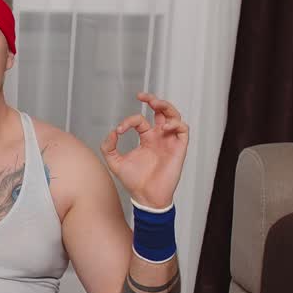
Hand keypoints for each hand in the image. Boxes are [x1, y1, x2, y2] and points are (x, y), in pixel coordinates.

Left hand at [99, 92, 189, 209]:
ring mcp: (170, 141)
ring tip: (155, 104)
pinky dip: (176, 123)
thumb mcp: (115, 162)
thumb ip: (109, 147)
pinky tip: (165, 126)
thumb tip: (112, 132)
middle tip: (142, 96)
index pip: (140, 120)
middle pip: (162, 111)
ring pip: (174, 116)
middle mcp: (159, 137)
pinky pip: (183, 130)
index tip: (119, 130)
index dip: (129, 121)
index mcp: (146, 139)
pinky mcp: (179, 148)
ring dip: (166, 106)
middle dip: (153, 100)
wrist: (146, 197)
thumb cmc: (134, 182)